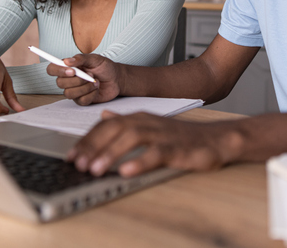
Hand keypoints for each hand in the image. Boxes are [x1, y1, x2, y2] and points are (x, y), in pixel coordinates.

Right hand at [46, 54, 122, 104]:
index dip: (58, 70)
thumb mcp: (95, 59)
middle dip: (76, 80)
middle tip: (90, 75)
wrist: (116, 79)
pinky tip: (96, 89)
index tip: (71, 70)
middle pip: (59, 83)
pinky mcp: (82, 100)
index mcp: (68, 67)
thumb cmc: (104, 67)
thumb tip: (66, 61)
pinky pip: (81, 100)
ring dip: (84, 87)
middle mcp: (68, 79)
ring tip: (95, 82)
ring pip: (68, 93)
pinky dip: (91, 94)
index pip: (52, 69)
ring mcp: (74, 91)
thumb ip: (81, 58)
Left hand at [68, 112, 243, 176]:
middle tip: (76, 163)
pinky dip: (140, 161)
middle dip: (93, 145)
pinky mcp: (177, 148)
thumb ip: (125, 122)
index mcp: (139, 118)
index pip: (106, 126)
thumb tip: (104, 116)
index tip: (70, 155)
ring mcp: (163, 134)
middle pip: (115, 129)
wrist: (216, 139)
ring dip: (111, 153)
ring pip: (132, 138)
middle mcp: (148, 123)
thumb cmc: (181, 137)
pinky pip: (157, 154)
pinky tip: (127, 171)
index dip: (87, 140)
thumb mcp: (150, 126)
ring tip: (95, 169)